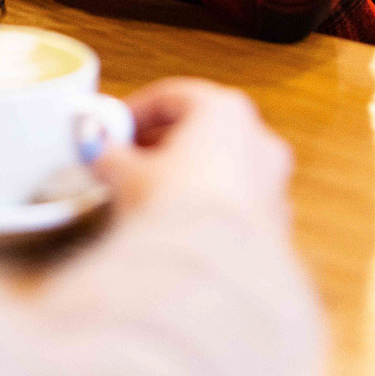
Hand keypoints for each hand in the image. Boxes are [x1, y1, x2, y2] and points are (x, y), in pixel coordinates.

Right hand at [96, 78, 291, 219]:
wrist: (209, 279)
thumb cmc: (178, 212)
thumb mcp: (127, 176)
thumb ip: (111, 156)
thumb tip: (100, 153)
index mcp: (227, 112)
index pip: (174, 96)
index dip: (138, 111)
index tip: (117, 126)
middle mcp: (259, 140)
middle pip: (201, 129)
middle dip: (161, 143)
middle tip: (128, 157)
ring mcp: (272, 183)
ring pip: (221, 166)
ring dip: (184, 173)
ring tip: (147, 194)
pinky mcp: (274, 225)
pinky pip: (232, 201)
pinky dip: (205, 202)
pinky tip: (176, 222)